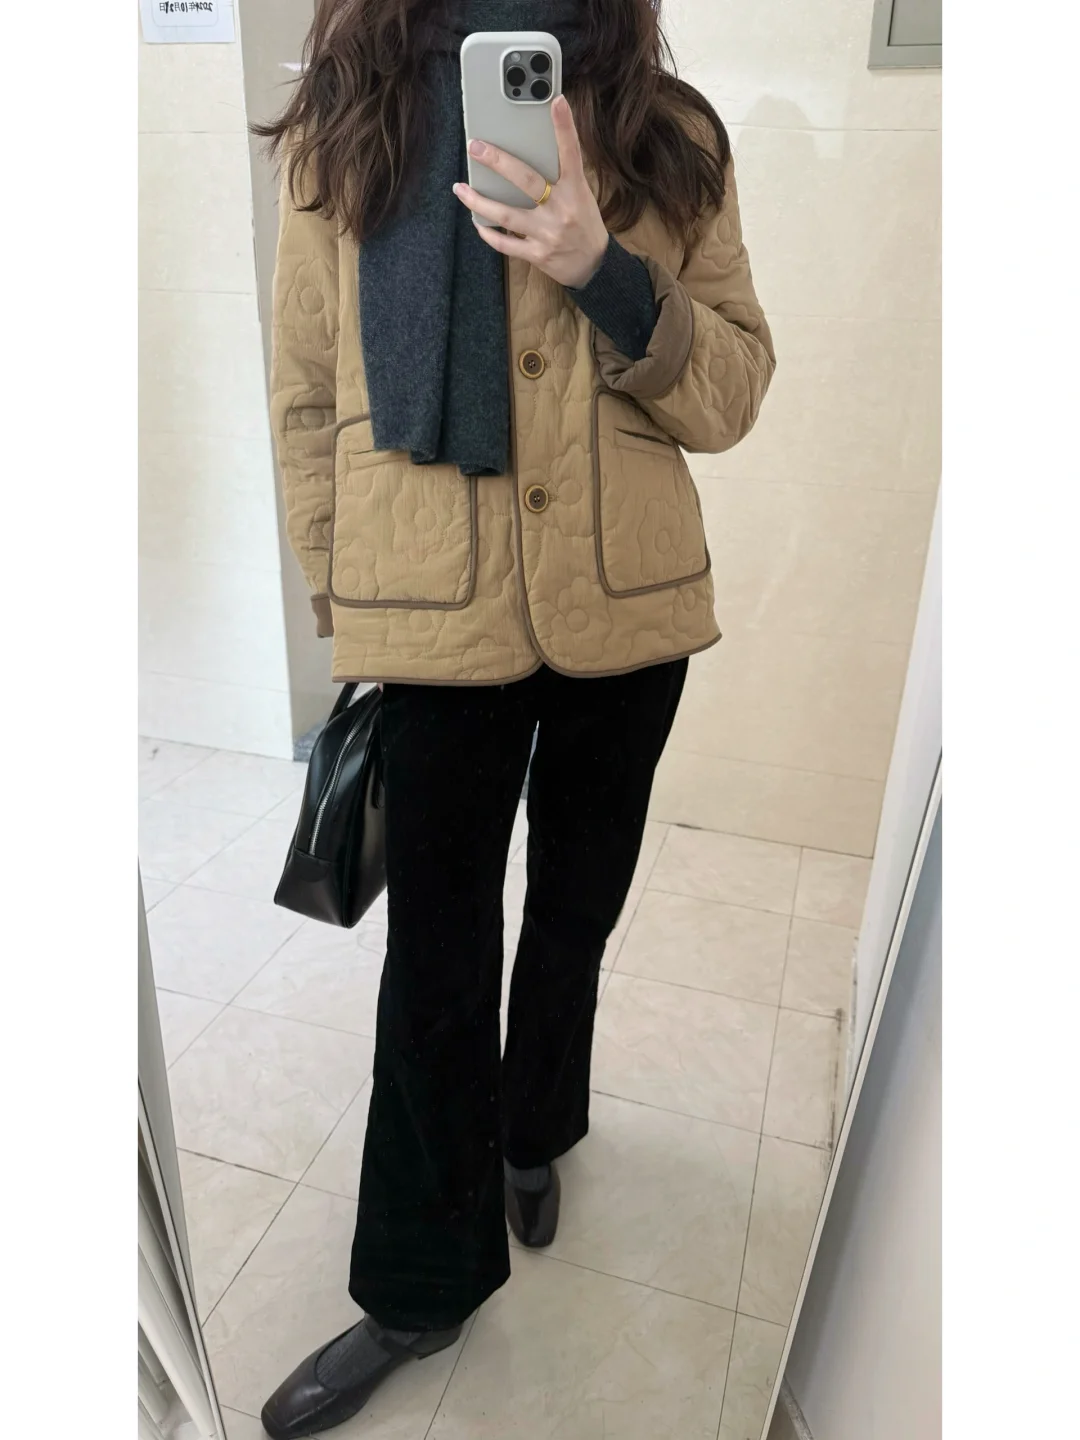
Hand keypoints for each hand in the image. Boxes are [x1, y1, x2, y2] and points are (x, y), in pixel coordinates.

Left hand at [453, 94, 608, 288]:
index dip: (565, 127)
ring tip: (460, 189)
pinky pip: (506, 244)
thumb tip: (530, 152)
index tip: (557, 101)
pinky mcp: (537, 255)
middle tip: (475, 147)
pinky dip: (489, 233)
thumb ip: (560, 177)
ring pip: (506, 215)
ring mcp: (547, 234)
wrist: (594, 267)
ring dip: (479, 202)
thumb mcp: (581, 196)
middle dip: (498, 162)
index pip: (571, 154)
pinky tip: (477, 222)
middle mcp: (561, 210)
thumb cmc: (584, 224)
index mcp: (575, 191)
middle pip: (526, 181)